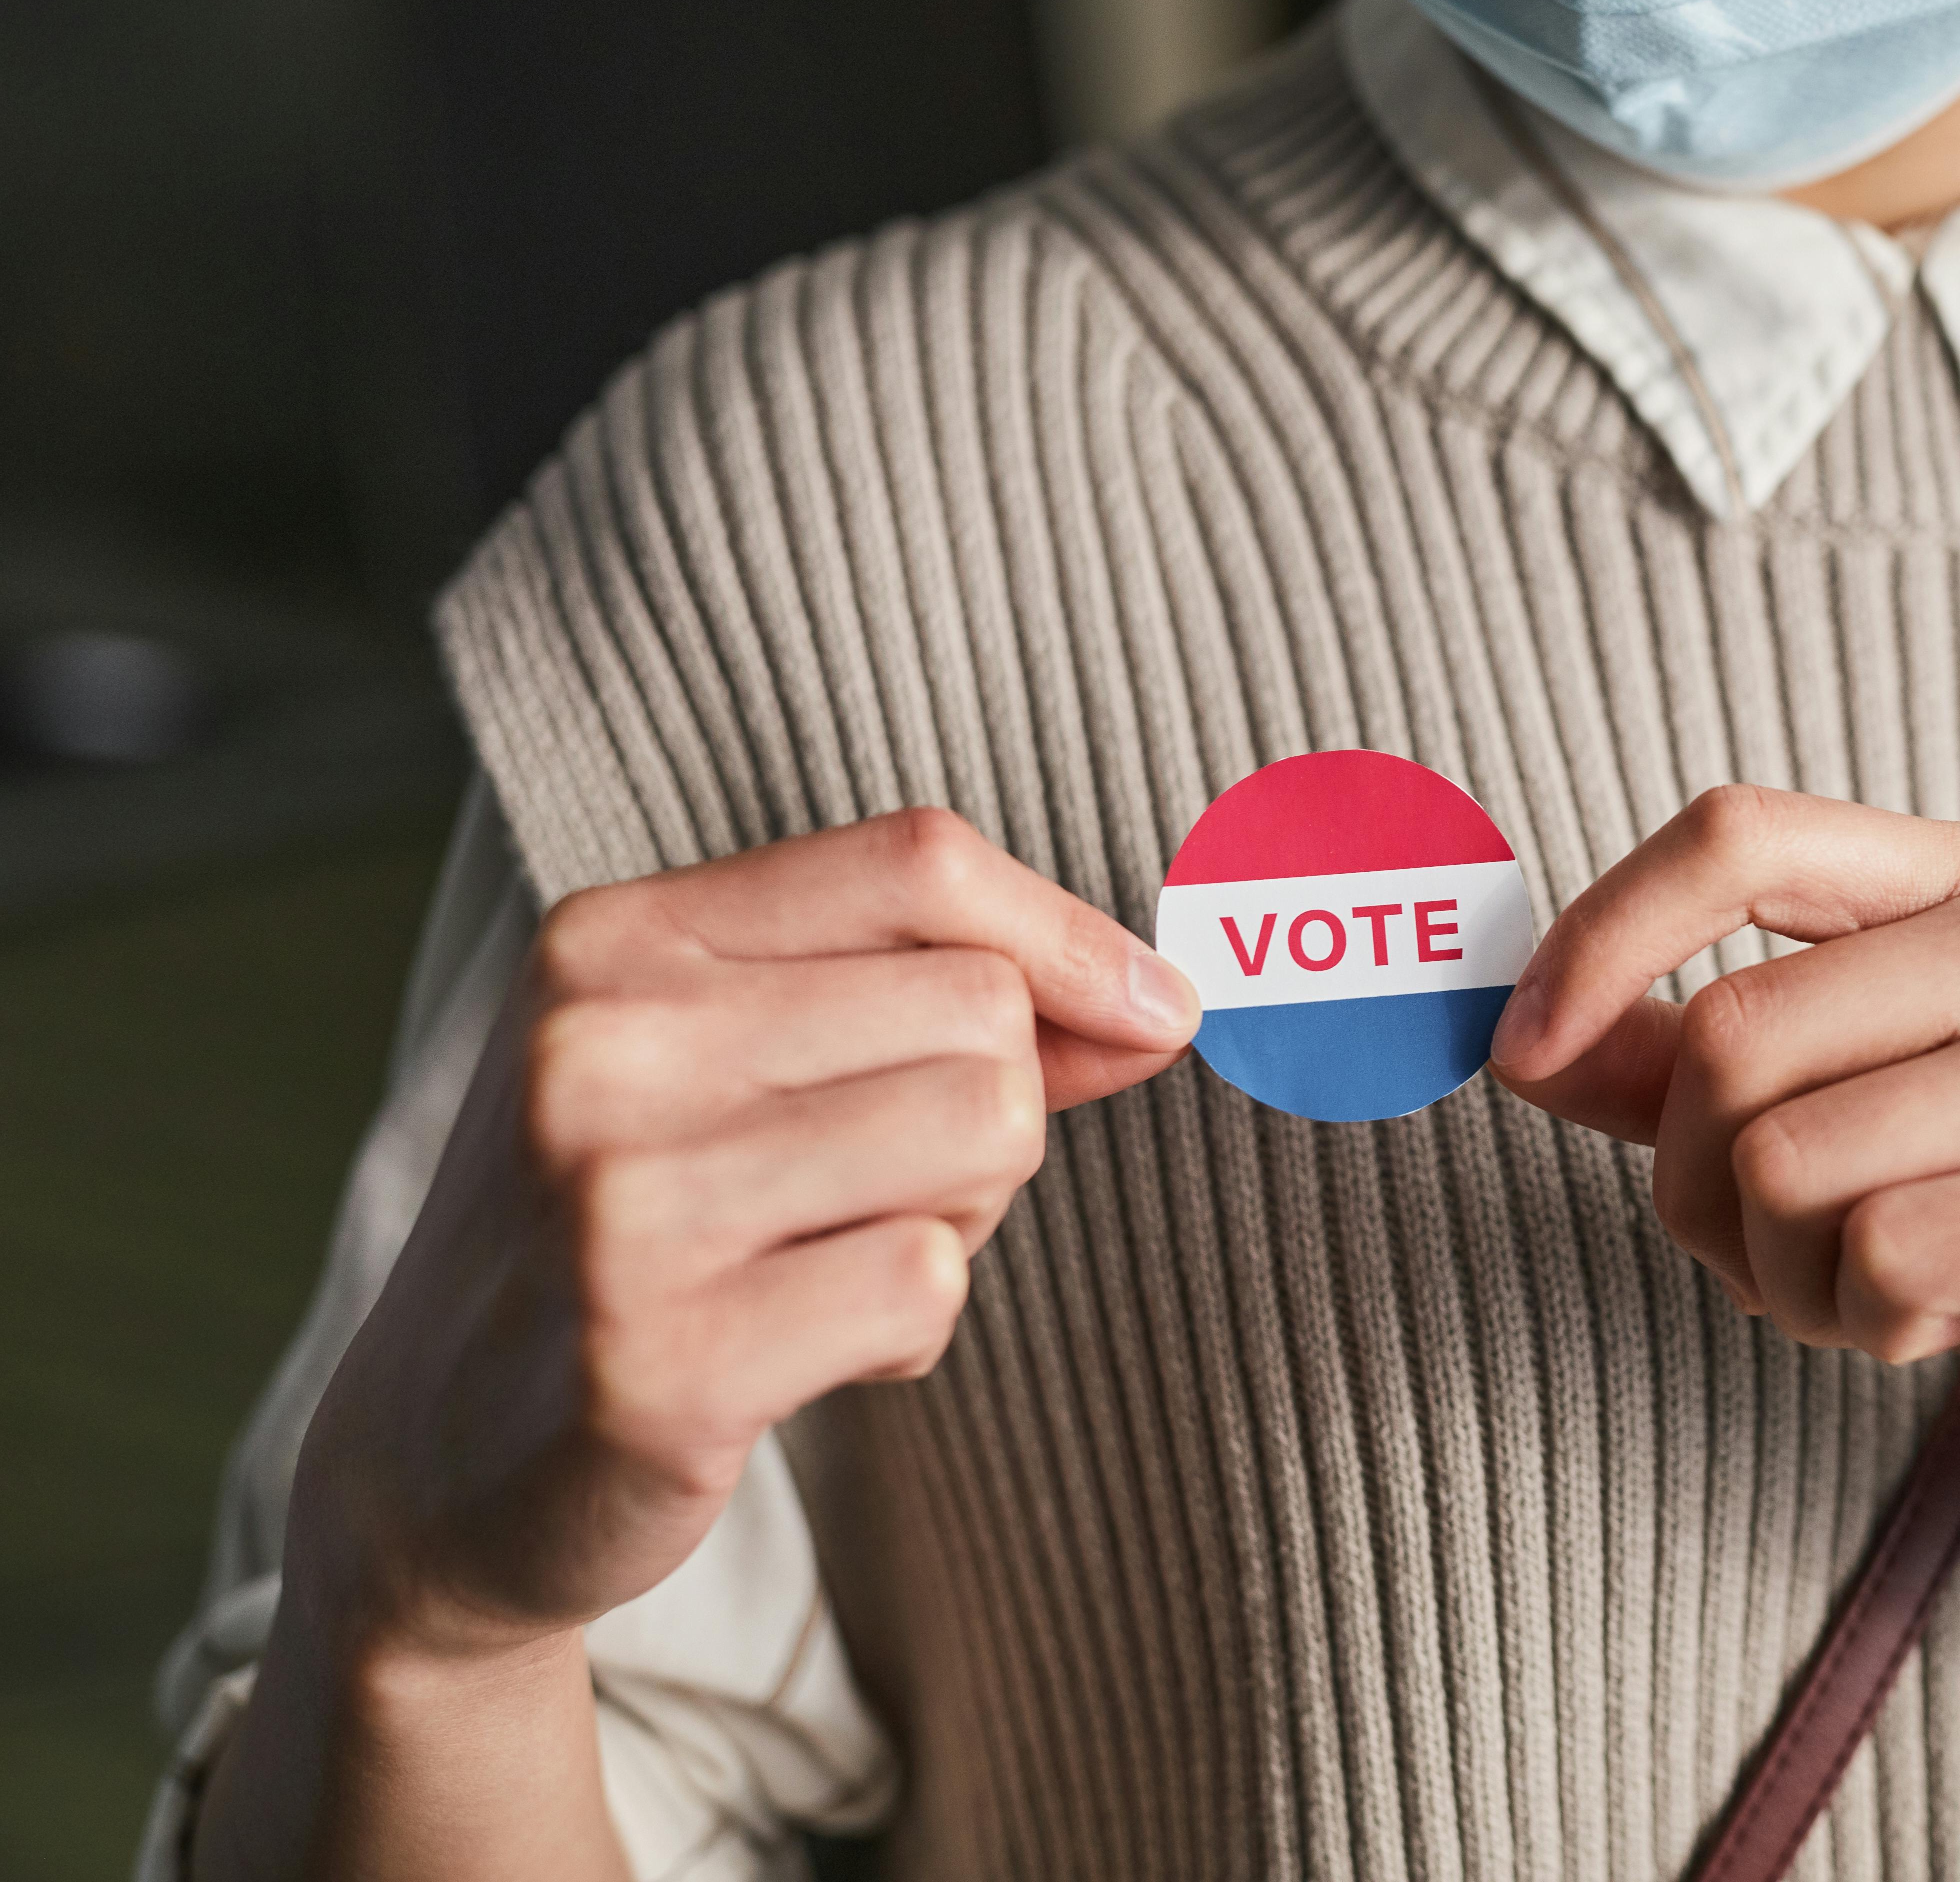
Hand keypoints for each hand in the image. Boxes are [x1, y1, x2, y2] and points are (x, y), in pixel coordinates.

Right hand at [290, 809, 1198, 1668]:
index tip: (1154, 1006)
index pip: (918, 862)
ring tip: (834, 1259)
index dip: (1072, 933)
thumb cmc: (636, 1229)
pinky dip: (909, 1326)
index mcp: (614, 941)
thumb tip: (1163, 998)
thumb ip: (947, 1011)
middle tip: (875, 1190)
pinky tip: (801, 1349)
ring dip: (960, 1215)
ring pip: (982, 1130)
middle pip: (980, 1009)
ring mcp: (622, 1205)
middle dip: (992, 1108)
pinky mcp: (662, 1362)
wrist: (430, 1462)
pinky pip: (927, 1284)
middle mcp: (599, 1047)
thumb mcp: (744, 1070)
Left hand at [1489, 786, 1959, 1556]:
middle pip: (1735, 1033)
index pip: (1741, 832)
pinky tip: (1948, 1324)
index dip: (1600, 936)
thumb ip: (1688, 1062)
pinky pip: (1887, 1256)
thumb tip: (1519, 1028)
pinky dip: (1871, 1324)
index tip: (1518, 1052)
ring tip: (1882, 1290)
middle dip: (1703, 1188)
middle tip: (1778, 1254)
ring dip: (1788, 1273)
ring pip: (1791, 1162)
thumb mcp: (1856, 1119)